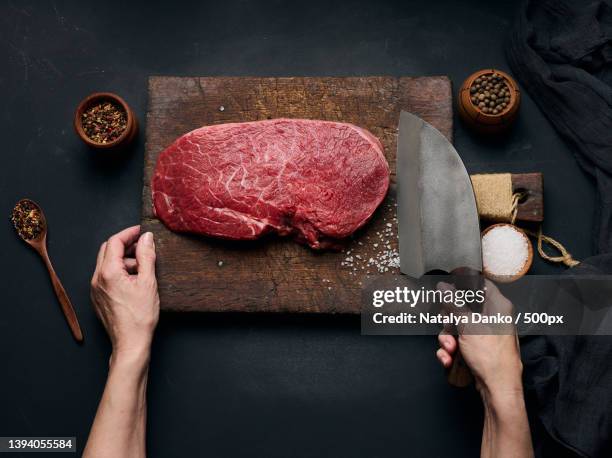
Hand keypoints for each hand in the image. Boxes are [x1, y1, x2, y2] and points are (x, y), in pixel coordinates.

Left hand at [90, 226, 159, 361]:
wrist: (130, 343)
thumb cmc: (140, 316)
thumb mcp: (148, 282)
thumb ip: (146, 256)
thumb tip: (147, 238)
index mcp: (108, 272)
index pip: (115, 241)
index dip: (129, 233)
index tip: (142, 231)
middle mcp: (97, 279)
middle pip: (107, 250)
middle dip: (126, 244)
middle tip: (143, 245)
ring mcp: (95, 289)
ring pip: (106, 263)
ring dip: (124, 259)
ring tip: (143, 267)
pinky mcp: (98, 298)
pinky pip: (106, 276)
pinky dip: (119, 271)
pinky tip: (134, 280)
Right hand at [435, 280, 522, 401]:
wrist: (498, 389)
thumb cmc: (492, 357)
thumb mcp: (468, 326)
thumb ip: (453, 304)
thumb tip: (444, 286)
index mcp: (498, 306)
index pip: (481, 284)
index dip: (464, 281)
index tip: (449, 281)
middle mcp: (494, 318)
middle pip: (463, 307)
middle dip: (449, 319)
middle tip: (447, 325)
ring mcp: (485, 334)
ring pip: (458, 326)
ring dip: (447, 338)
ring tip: (449, 349)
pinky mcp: (479, 349)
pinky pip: (459, 342)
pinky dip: (451, 350)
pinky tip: (449, 358)